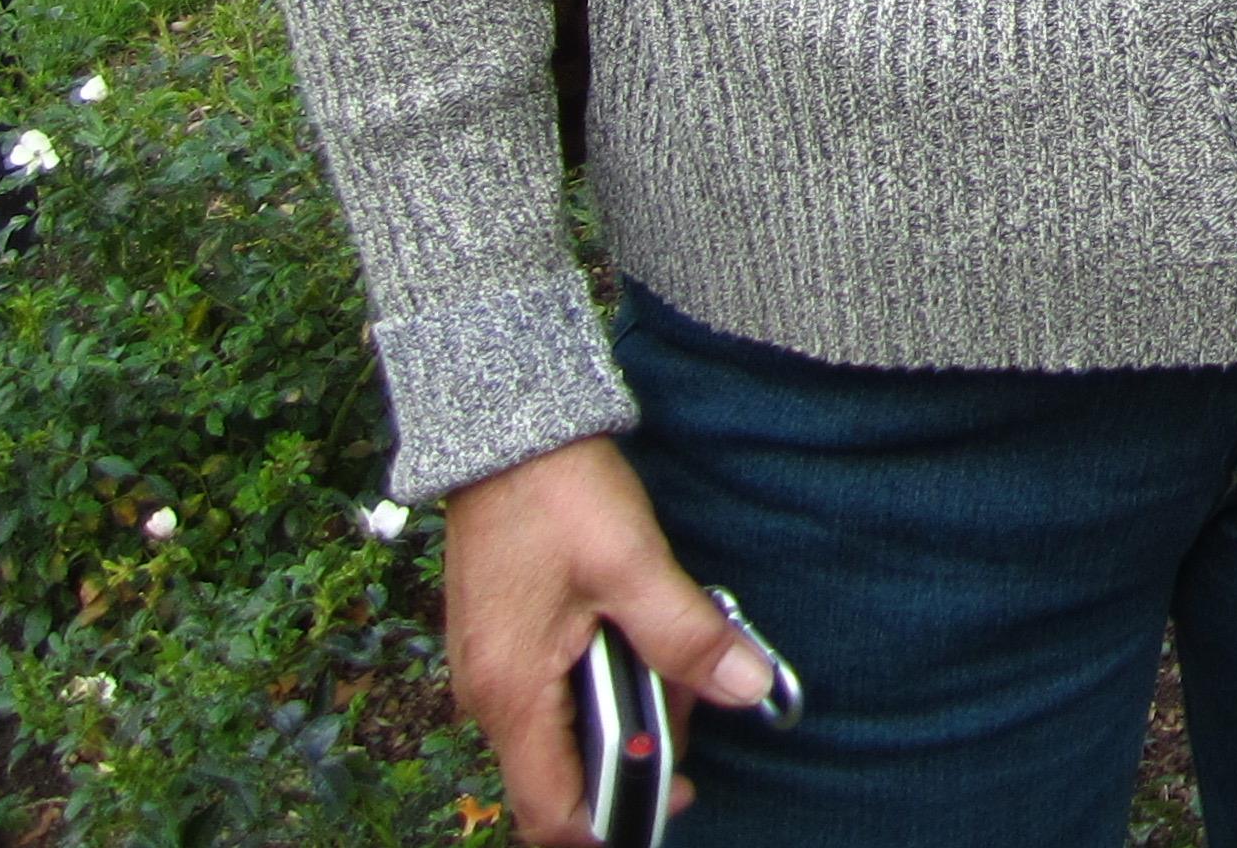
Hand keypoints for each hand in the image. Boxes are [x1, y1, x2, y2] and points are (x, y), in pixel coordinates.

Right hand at [445, 434, 773, 846]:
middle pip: (558, 778)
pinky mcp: (500, 643)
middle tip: (689, 707)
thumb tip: (749, 689)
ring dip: (621, 716)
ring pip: (559, 735)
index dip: (614, 822)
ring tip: (670, 661)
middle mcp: (487, 698)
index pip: (550, 812)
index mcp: (512, 695)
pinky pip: (549, 696)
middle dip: (632, 759)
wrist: (503, 428)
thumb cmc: (559, 493)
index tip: (676, 796)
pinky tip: (636, 639)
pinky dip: (598, 685)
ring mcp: (488, 671)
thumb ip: (688, 634)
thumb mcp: (633, 563)